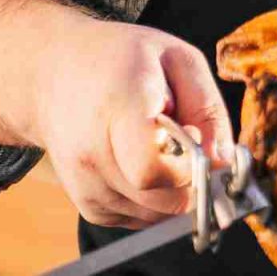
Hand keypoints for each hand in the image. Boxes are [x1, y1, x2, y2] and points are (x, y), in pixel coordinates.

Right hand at [0, 0, 235, 228]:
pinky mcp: (89, 207)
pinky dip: (155, 194)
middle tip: (180, 134)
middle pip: (163, 198)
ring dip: (173, 186)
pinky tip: (140, 157)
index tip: (193, 134)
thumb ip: (209, 109)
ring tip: (153, 141)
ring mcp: (85, 186)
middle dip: (189, 174)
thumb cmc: (121, 60)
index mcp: (115, 109)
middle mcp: (91, 155)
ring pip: (157, 214)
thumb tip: (222, 163)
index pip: (152, 168)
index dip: (186, 163)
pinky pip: (143, 217)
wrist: (53, 74)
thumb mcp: (177, 58)